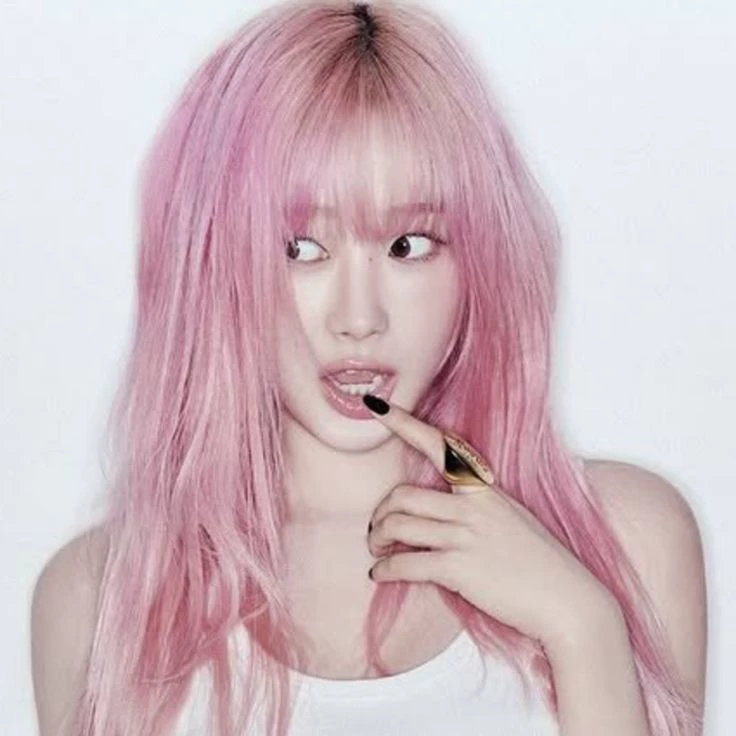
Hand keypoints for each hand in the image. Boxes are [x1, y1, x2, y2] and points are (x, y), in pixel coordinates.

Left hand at [364, 396, 617, 649]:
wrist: (568, 602)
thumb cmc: (540, 564)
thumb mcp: (511, 518)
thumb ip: (478, 508)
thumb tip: (441, 513)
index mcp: (484, 489)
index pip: (440, 446)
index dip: (404, 423)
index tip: (376, 406)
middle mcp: (473, 506)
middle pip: (403, 495)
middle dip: (381, 511)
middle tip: (377, 529)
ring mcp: (465, 536)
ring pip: (398, 525)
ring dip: (378, 538)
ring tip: (378, 550)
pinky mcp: (459, 568)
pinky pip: (405, 562)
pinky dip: (385, 569)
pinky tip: (380, 574)